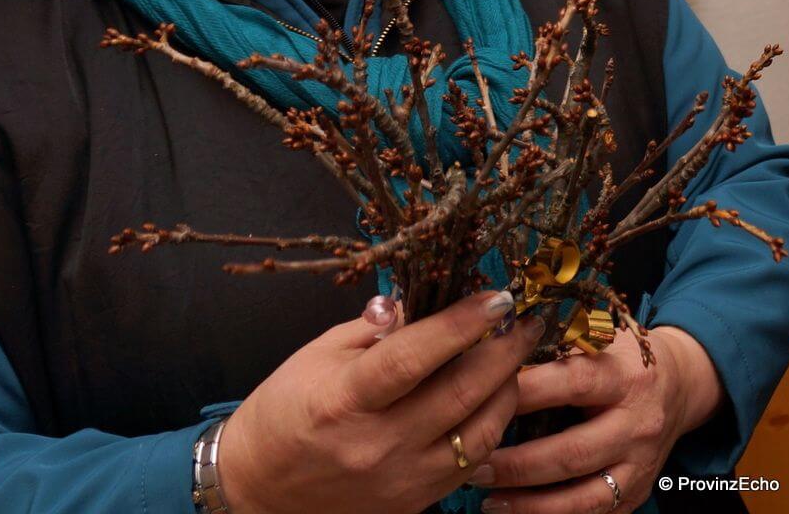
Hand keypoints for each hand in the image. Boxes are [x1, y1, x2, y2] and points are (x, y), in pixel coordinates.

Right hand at [217, 292, 545, 513]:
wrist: (262, 487)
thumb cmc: (287, 406)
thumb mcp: (322, 351)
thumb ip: (377, 328)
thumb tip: (427, 299)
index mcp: (345, 399)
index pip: (413, 356)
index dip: (460, 323)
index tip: (497, 295)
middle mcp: (377, 445)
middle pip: (458, 394)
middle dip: (503, 351)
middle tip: (526, 319)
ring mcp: (400, 481)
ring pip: (477, 434)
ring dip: (507, 389)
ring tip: (515, 355)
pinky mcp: (415, 504)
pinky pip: (469, 464)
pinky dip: (490, 426)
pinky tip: (495, 397)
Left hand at [468, 326, 722, 512]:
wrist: (679, 384)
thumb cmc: (622, 354)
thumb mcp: (599, 335)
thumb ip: (557, 341)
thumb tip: (496, 345)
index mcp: (623, 376)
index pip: (571, 384)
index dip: (527, 393)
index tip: (483, 397)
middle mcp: (637, 425)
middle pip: (573, 452)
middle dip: (519, 465)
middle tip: (474, 464)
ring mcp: (640, 465)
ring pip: (584, 496)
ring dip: (531, 503)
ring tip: (487, 498)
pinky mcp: (638, 493)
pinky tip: (517, 512)